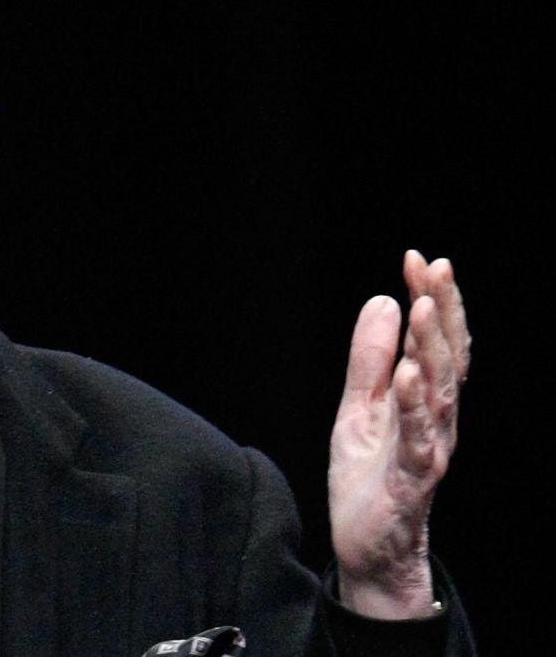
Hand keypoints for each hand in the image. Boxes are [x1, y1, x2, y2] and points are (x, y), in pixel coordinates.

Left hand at [328, 251, 469, 618]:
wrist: (368, 549)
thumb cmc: (368, 477)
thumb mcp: (359, 406)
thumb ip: (370, 359)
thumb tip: (384, 301)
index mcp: (425, 400)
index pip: (435, 341)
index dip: (430, 299)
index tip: (417, 258)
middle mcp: (437, 420)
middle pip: (448, 357)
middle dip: (442, 310)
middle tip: (434, 266)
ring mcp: (429, 448)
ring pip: (440, 392)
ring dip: (433, 348)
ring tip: (423, 306)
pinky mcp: (412, 480)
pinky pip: (419, 440)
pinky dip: (415, 406)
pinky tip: (408, 374)